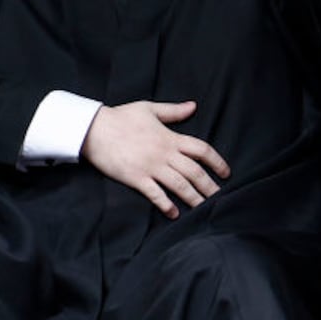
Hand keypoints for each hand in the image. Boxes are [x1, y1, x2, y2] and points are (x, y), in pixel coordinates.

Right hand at [80, 101, 229, 218]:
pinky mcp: (136, 178)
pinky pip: (155, 194)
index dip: (217, 161)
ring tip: (204, 209)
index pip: (201, 149)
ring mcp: (150, 167)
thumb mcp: (149, 108)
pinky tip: (174, 214)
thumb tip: (193, 106)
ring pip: (179, 185)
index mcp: (170, 137)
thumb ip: (173, 111)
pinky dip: (166, 204)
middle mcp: (164, 153)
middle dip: (209, 186)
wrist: (94, 129)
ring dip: (193, 198)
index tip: (226, 173)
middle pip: (194, 172)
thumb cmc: (121, 117)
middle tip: (221, 198)